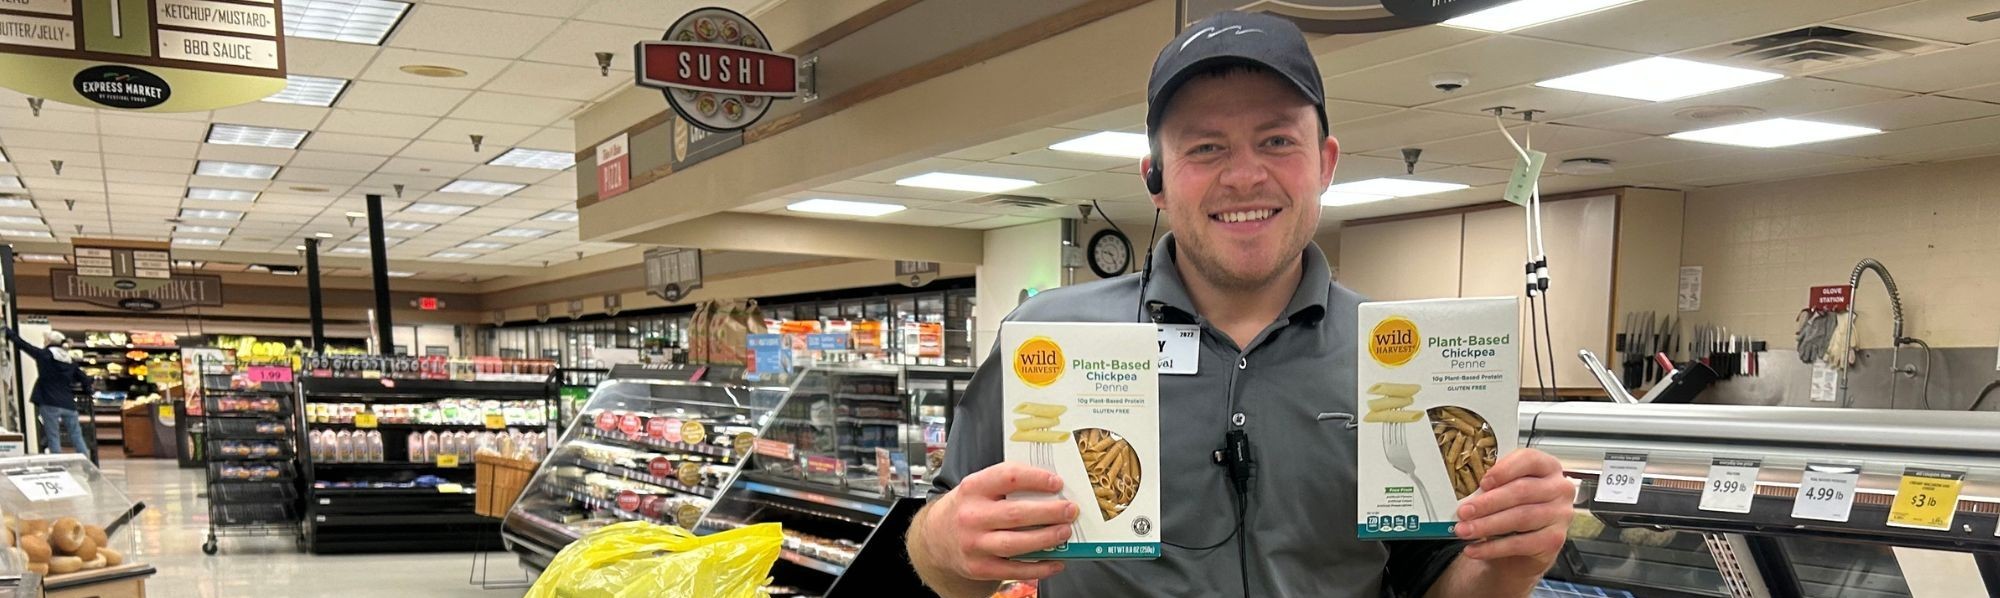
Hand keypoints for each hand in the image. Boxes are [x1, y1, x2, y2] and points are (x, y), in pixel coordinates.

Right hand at [917, 461, 1077, 581]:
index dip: (1035, 479)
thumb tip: (1050, 488)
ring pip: (1016, 543)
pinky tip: (1056, 561)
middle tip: (1070, 510)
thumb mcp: (978, 488)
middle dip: (1049, 512)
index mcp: (973, 488)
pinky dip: (1039, 568)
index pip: (1007, 478)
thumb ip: (1007, 484)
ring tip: (1065, 532)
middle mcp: (971, 516)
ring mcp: (975, 544)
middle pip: (1016, 514)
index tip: (1056, 482)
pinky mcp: (980, 567)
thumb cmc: (967, 508)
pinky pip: (1015, 569)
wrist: (936, 538)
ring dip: (1046, 538)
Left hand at [1453, 448, 1572, 567]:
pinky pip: (1519, 544)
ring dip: (1487, 525)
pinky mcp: (1554, 540)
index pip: (1529, 459)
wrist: (1527, 542)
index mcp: (1547, 466)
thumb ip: (1493, 485)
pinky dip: (1492, 548)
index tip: (1482, 482)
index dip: (1504, 470)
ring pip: (1520, 518)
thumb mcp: (1506, 489)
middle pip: (1522, 491)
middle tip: (1463, 511)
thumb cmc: (1514, 507)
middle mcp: (1560, 488)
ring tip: (1464, 530)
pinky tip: (1473, 549)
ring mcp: (1560, 515)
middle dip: (1488, 502)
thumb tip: (1465, 492)